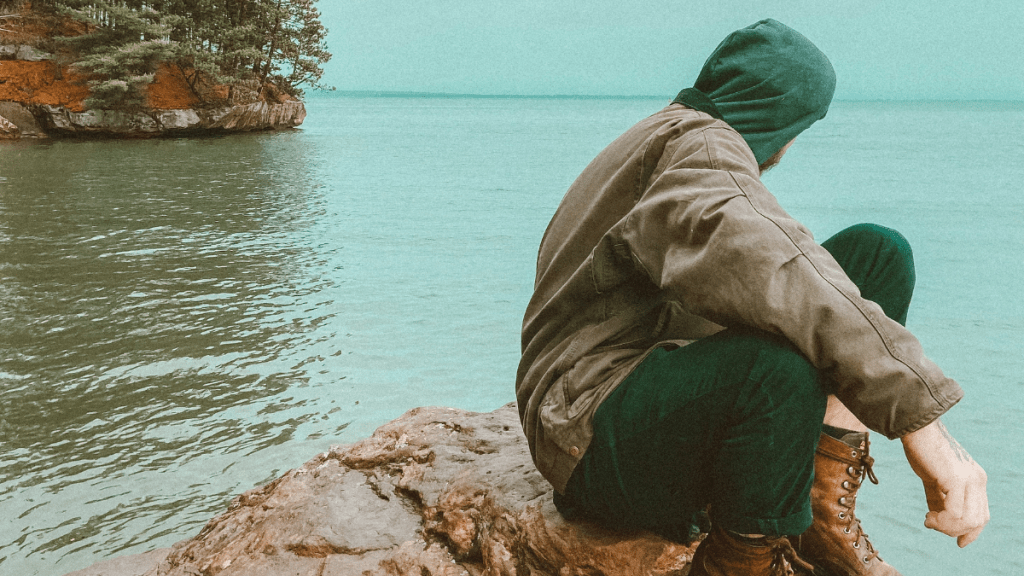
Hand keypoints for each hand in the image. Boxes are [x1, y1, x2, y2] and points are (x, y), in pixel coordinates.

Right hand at [901, 418, 988, 546]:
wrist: (916, 429)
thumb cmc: (922, 450)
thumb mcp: (934, 478)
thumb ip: (939, 496)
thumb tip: (936, 518)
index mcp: (976, 479)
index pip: (982, 514)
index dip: (972, 532)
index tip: (959, 543)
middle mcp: (977, 480)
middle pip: (977, 521)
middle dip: (955, 531)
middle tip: (932, 525)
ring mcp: (968, 480)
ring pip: (967, 520)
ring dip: (947, 528)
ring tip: (929, 521)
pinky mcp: (955, 479)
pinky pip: (955, 513)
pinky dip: (941, 521)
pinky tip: (928, 517)